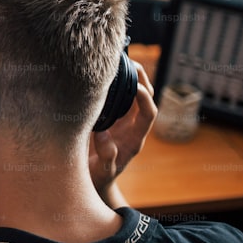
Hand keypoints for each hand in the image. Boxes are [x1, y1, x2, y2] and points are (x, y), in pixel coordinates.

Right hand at [88, 61, 156, 200]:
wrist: (94, 181)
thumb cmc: (98, 178)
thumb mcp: (102, 172)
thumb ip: (107, 158)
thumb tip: (106, 138)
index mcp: (135, 139)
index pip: (149, 114)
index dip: (145, 99)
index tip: (135, 87)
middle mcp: (132, 126)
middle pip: (146, 98)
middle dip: (142, 79)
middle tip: (130, 62)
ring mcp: (123, 121)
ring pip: (133, 94)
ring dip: (130, 78)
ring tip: (119, 61)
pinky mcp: (111, 118)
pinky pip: (118, 97)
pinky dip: (115, 84)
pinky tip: (104, 74)